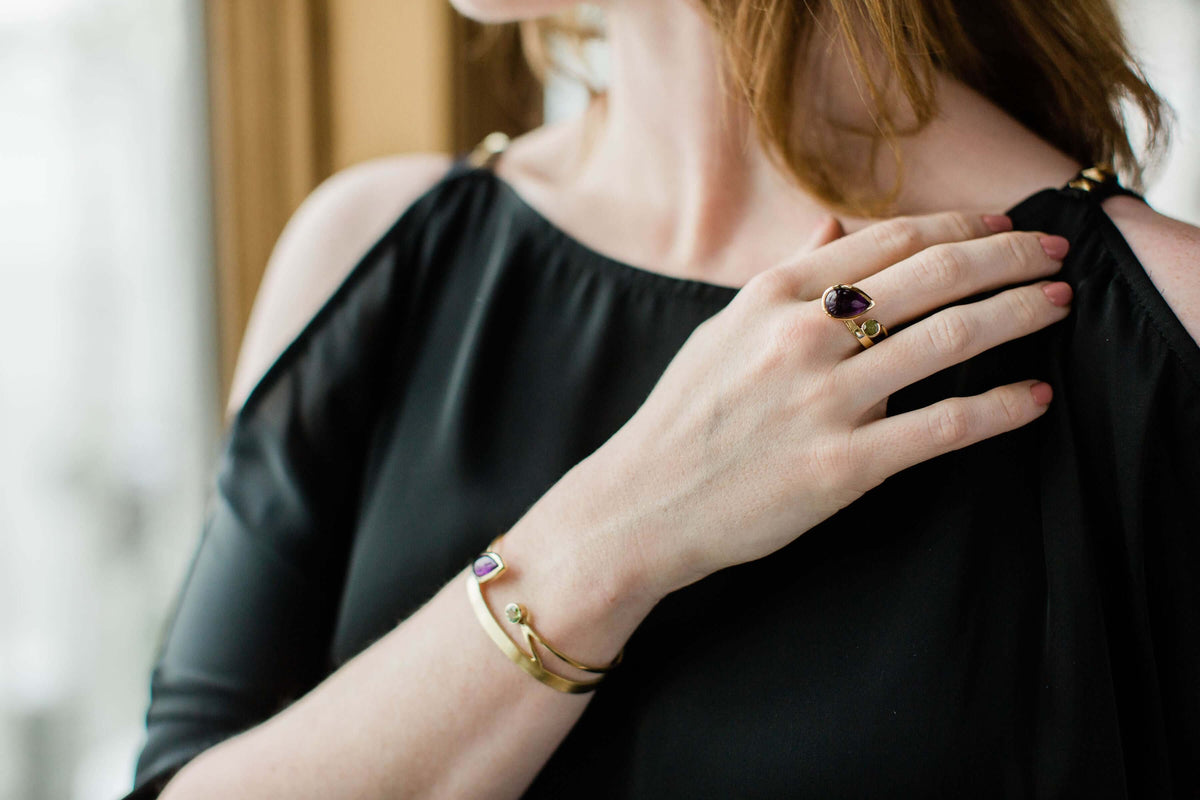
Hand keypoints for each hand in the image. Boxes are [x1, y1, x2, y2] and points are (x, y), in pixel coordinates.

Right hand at [587, 212, 1070, 598]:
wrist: (641, 504)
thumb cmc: (683, 417)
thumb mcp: (722, 330)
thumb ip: (784, 278)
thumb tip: (835, 230)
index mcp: (772, 296)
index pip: (888, 240)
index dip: (958, 226)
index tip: (1003, 227)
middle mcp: (801, 337)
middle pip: (931, 277)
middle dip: (1007, 257)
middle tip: (1056, 253)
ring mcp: (822, 402)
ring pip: (946, 342)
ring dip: (1017, 316)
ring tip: (1059, 305)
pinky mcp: (841, 467)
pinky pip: (939, 429)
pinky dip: (997, 410)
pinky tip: (1033, 399)